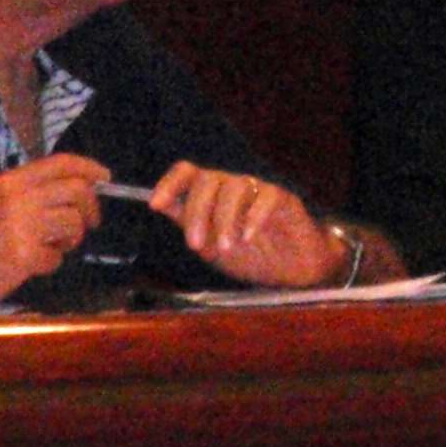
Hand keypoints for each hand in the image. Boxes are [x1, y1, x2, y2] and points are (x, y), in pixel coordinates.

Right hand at [0, 153, 111, 316]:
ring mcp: (21, 226)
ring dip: (71, 239)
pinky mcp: (23, 256)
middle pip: (77, 191)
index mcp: (8, 182)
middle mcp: (17, 198)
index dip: (89, 168)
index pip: (61, 163)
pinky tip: (32, 267)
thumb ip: (22, 194)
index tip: (105, 178)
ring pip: (73, 223)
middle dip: (91, 208)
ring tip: (53, 248)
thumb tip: (64, 192)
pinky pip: (56, 257)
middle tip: (88, 224)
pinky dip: (50, 264)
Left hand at [150, 161, 349, 288]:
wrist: (290, 272)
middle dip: (197, 212)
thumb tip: (159, 203)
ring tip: (226, 247)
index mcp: (211, 195)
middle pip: (208, 179)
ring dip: (224, 218)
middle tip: (195, 244)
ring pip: (235, 187)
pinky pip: (265, 197)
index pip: (188, 173)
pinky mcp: (282, 199)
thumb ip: (187, 222)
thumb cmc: (250, 256)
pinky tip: (248, 237)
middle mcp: (232, 187)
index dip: (169, 184)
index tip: (155, 204)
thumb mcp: (209, 245)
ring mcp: (258, 190)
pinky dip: (253, 217)